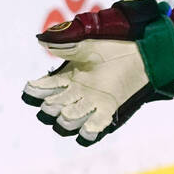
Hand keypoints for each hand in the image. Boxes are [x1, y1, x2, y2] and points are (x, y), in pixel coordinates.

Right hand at [22, 0, 173, 145]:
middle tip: (55, 100)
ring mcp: (91, 103)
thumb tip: (41, 41)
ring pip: (68, 121)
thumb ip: (65, 43)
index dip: (35, 91)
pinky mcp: (108, 110)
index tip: (32, 88)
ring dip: (65, 121)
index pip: (43, 89)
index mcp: (67, 76)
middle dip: (50, 108)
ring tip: (68, 113)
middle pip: (52, 109)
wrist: (141, 51)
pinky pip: (94, 128)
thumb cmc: (115, 45)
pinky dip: (88, 133)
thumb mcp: (87, 42)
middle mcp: (76, 93)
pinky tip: (85, 130)